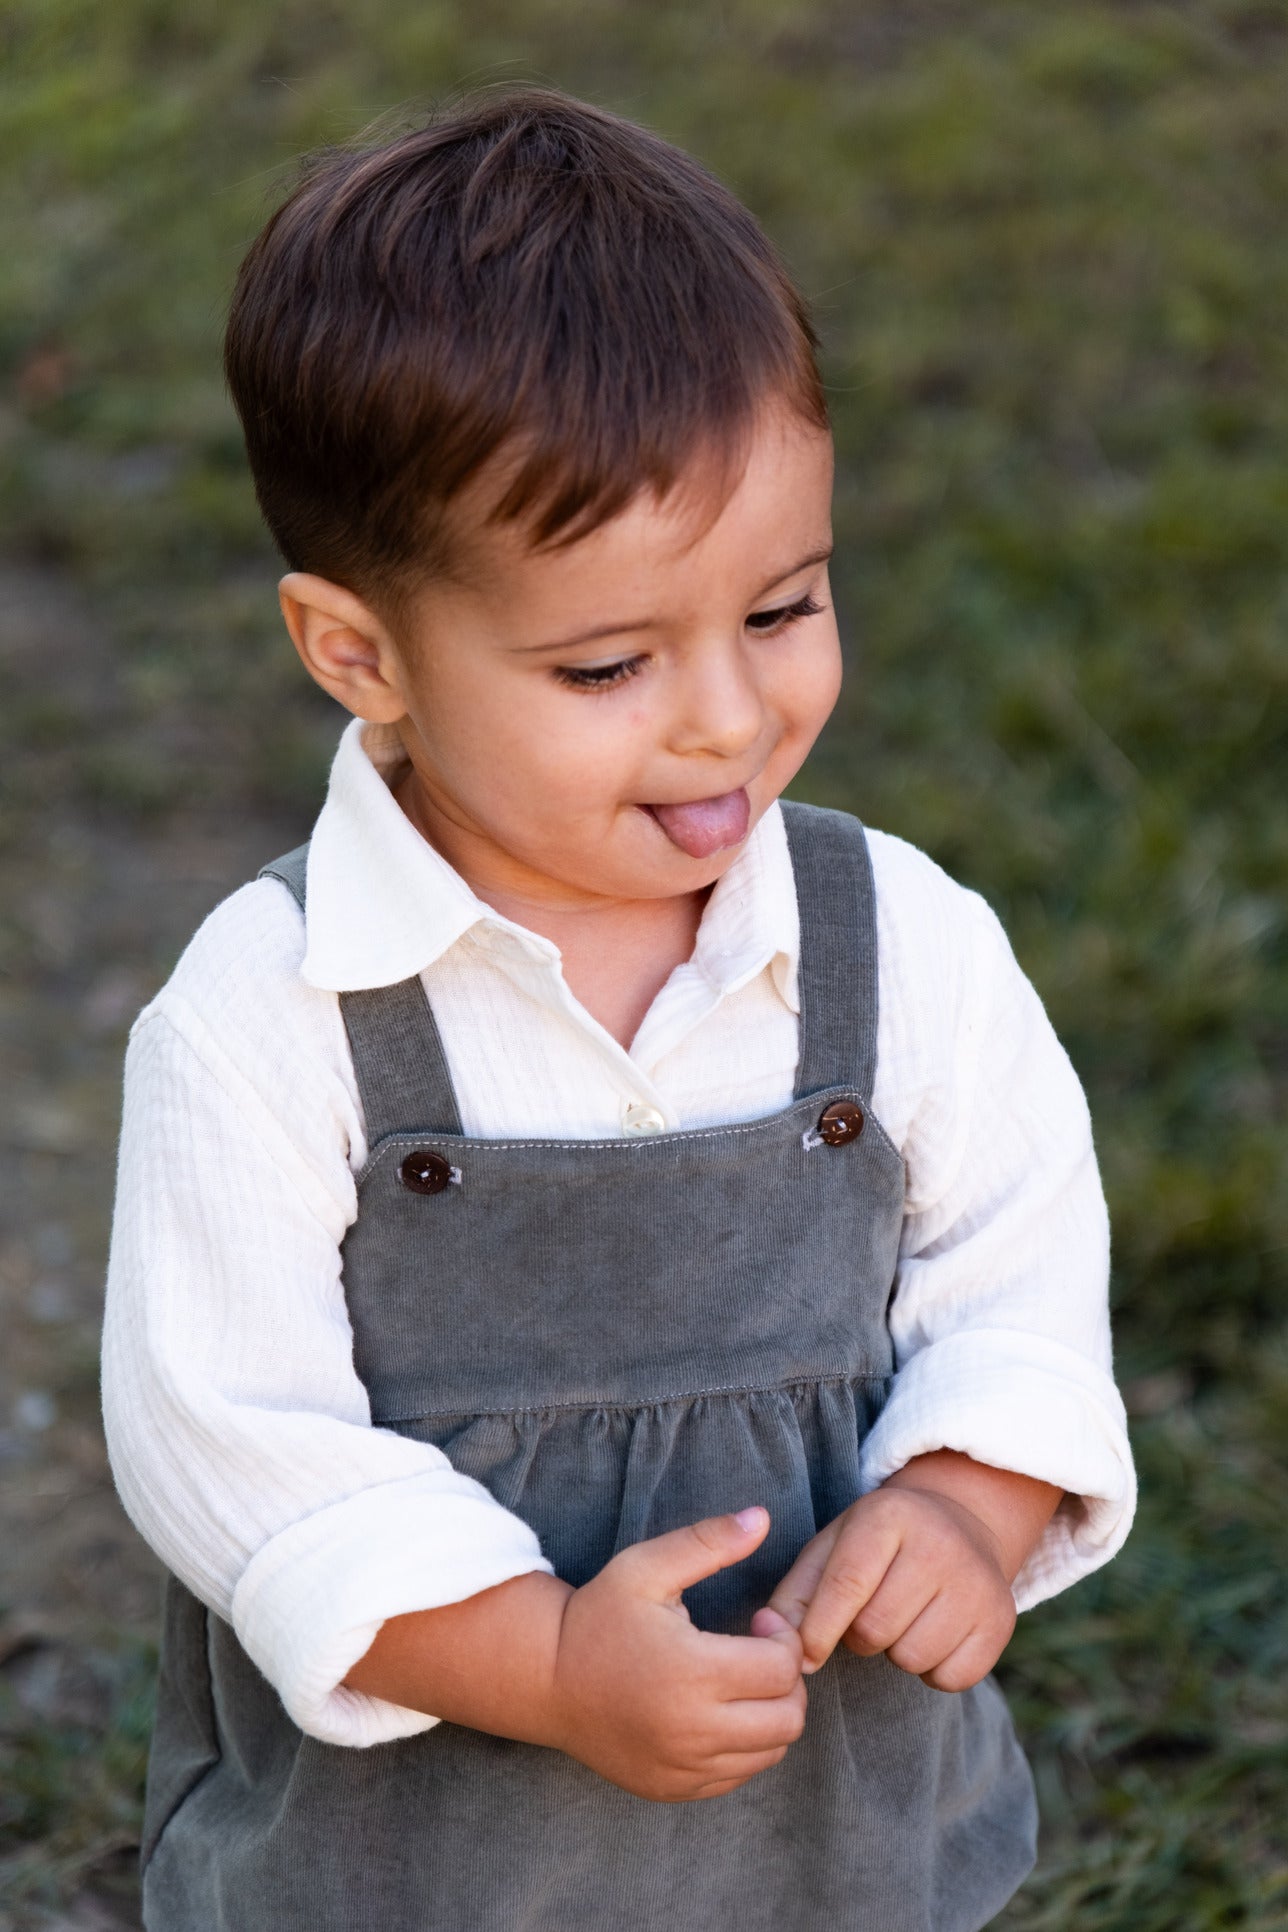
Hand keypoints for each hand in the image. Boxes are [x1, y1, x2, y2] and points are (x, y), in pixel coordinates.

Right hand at [547, 1507, 807, 1800]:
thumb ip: (709, 1541)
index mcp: (691, 1673)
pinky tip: (720, 1711)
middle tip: (758, 1652)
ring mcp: (683, 1767)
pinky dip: (746, 1745)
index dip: (782, 1637)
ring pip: (771, 1752)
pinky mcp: (674, 1788)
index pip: (782, 1668)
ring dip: (771, 1713)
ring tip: (741, 1681)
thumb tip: (763, 1517)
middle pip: (788, 1717)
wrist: (546, 1680)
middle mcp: (691, 1731)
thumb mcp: (648, 1566)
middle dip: (786, 1679)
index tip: (758, 1620)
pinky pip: (739, 1775)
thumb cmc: (599, 1616)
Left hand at [751, 1453, 1062, 1692]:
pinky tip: (932, 1634)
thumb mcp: (833, 1548)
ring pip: (912, 1658)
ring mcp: (977, 1582)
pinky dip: (933, 1670)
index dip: (818, 1631)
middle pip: (876, 1630)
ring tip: (901, 1620)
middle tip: (868, 1616)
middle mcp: (940, 1544)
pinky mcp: (1002, 1620)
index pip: (845, 1587)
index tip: (806, 1655)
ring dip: (896, 1652)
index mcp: (888, 1516)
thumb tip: (770, 1637)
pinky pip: (951, 1678)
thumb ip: (795, 1594)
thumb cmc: (879, 1544)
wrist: (962, 1521)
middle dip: (859, 1637)